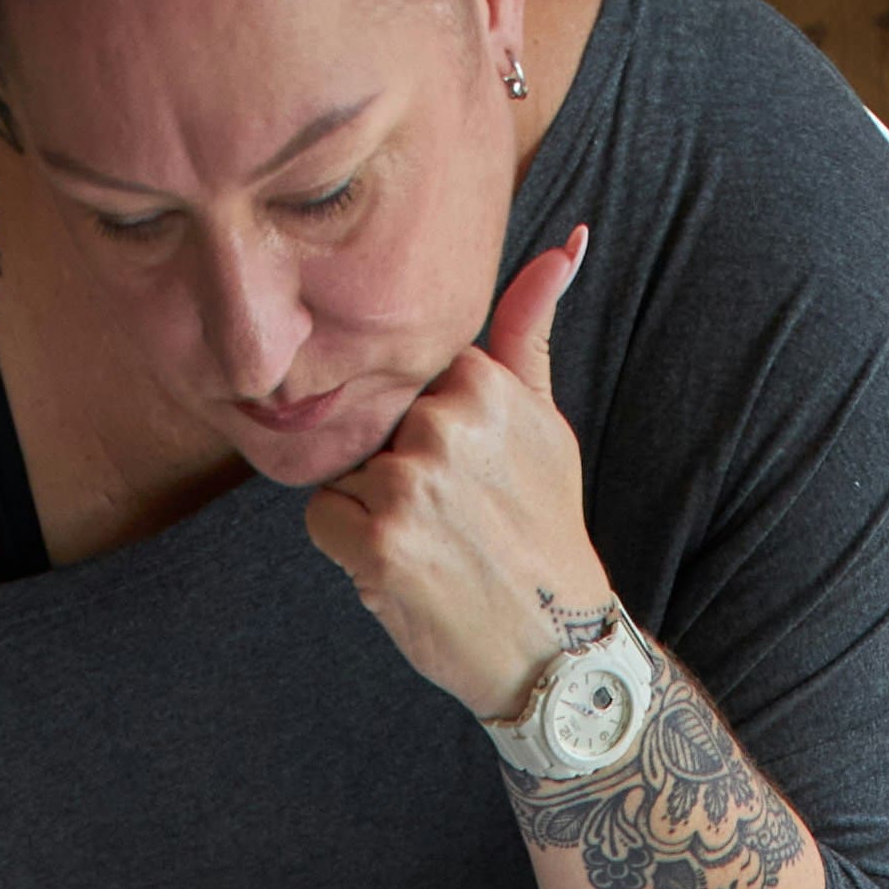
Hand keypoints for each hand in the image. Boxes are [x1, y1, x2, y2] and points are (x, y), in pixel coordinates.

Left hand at [302, 235, 607, 722]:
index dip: (426, 430)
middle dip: (397, 467)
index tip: (472, 475)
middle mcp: (447, 426)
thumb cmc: (542, 532)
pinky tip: (405, 569)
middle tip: (456, 519)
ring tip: (435, 546)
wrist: (552, 646)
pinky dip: (350, 550)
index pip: (407, 380)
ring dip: (373, 510)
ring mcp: (411, 484)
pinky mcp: (381, 542)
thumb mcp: (547, 423)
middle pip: (372, 423)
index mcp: (483, 386)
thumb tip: (565, 241)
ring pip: (347, 470)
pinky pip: (324, 519)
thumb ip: (530, 329)